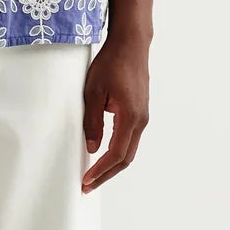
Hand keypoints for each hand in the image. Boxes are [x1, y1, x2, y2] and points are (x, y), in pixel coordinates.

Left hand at [81, 34, 149, 192]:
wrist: (130, 44)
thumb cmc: (111, 63)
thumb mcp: (93, 92)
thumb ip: (92, 122)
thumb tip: (92, 148)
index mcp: (131, 117)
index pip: (116, 154)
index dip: (100, 171)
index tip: (86, 180)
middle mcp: (141, 120)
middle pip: (126, 158)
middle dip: (106, 175)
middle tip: (87, 186)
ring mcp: (142, 116)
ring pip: (129, 150)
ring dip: (111, 165)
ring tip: (93, 175)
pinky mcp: (139, 112)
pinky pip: (129, 139)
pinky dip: (116, 152)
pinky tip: (103, 156)